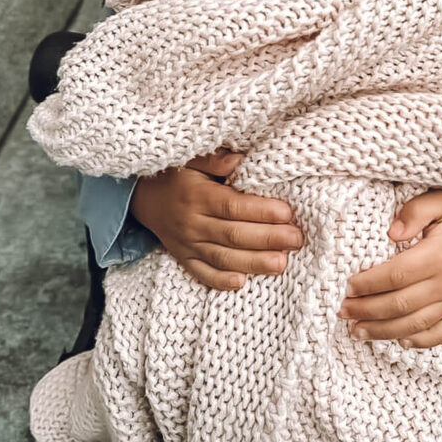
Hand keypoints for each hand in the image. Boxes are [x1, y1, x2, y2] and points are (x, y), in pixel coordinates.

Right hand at [131, 149, 303, 289]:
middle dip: (268, 239)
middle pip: (234, 235)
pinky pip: (203, 274)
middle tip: (296, 239)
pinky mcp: (184, 259)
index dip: (261, 211)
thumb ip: (217, 159)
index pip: (233, 207)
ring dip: (254, 263)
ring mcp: (187, 245)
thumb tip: (240, 159)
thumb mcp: (193, 159)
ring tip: (282, 263)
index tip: (287, 213)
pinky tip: (243, 282)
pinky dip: (222, 281)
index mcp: (197, 196)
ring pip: (223, 258)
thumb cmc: (177, 175)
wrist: (145, 198)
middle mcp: (191, 223)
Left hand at [338, 189, 441, 348]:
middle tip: (343, 311)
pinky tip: (399, 340)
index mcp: (436, 256)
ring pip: (415, 324)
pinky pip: (441, 334)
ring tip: (358, 331)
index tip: (348, 286)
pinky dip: (420, 341)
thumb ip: (414, 212)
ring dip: (384, 331)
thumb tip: (391, 232)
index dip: (368, 284)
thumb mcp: (438, 201)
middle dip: (367, 311)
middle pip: (400, 305)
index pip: (395, 276)